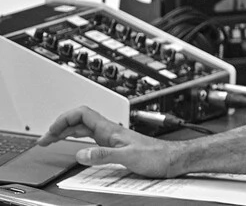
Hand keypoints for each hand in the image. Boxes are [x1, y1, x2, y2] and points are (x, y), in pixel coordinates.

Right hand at [37, 106, 178, 177]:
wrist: (172, 159)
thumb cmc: (156, 155)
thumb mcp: (128, 157)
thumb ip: (104, 154)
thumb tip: (81, 154)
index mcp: (111, 129)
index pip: (81, 114)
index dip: (63, 119)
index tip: (50, 132)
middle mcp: (111, 131)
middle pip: (79, 121)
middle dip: (59, 126)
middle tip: (44, 139)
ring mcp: (113, 137)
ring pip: (84, 128)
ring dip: (67, 132)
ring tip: (53, 139)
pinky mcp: (117, 146)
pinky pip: (92, 138)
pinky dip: (79, 139)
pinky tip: (76, 146)